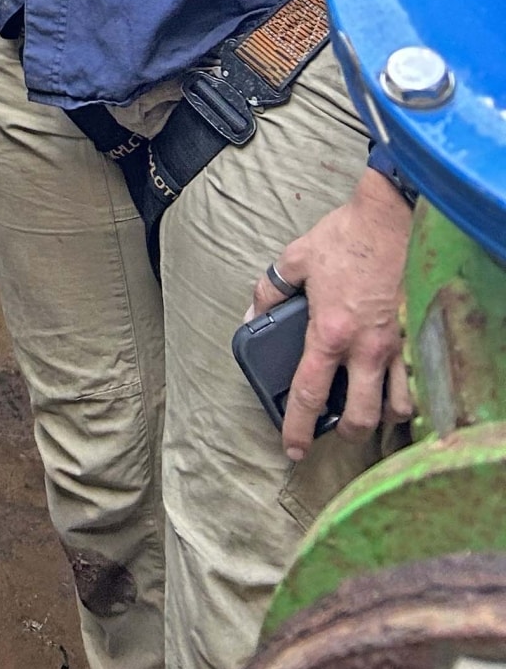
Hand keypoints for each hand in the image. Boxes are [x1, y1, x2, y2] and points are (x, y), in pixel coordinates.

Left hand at [251, 167, 414, 459]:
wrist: (391, 219)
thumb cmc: (344, 238)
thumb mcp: (295, 259)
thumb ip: (269, 290)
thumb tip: (252, 314)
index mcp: (330, 333)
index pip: (309, 394)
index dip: (296, 427)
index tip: (292, 449)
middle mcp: (365, 348)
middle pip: (361, 417)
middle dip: (346, 434)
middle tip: (333, 431)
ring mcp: (395, 345)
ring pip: (397, 407)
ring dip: (380, 418)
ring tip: (365, 413)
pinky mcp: (415, 336)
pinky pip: (414, 380)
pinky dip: (404, 393)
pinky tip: (391, 389)